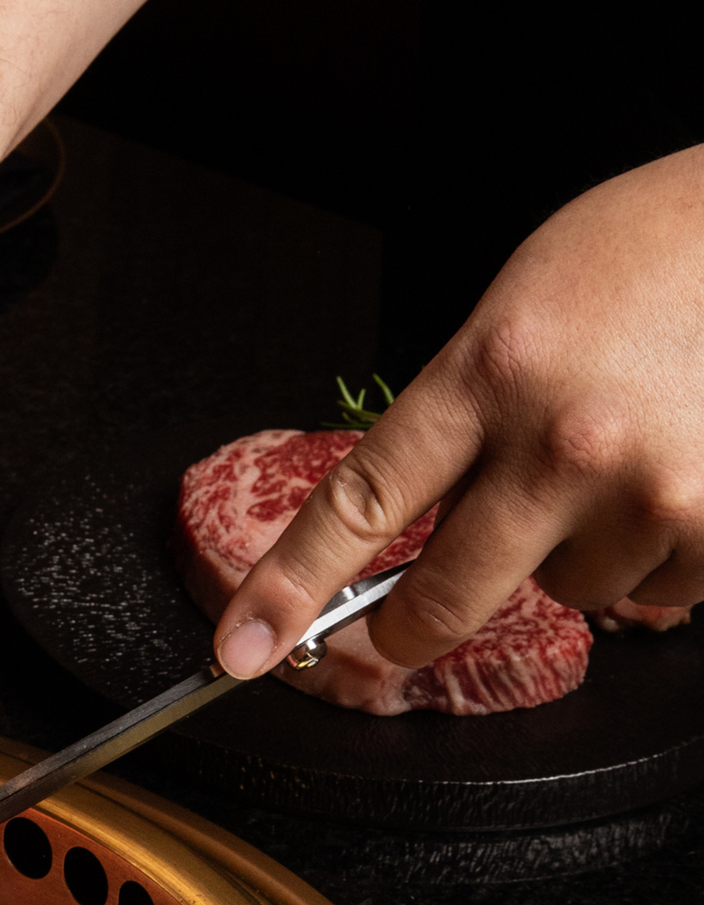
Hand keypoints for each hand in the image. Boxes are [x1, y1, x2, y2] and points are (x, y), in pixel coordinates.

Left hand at [213, 145, 703, 676]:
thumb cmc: (646, 258)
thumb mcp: (520, 309)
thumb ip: (459, 414)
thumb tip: (401, 530)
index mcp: (493, 369)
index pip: (362, 500)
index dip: (291, 585)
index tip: (243, 647)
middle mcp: (562, 441)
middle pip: (440, 598)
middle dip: (409, 625)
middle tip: (405, 619)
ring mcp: (643, 493)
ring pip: (563, 591)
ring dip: (575, 550)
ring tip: (625, 457)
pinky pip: (649, 595)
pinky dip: (656, 553)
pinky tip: (676, 473)